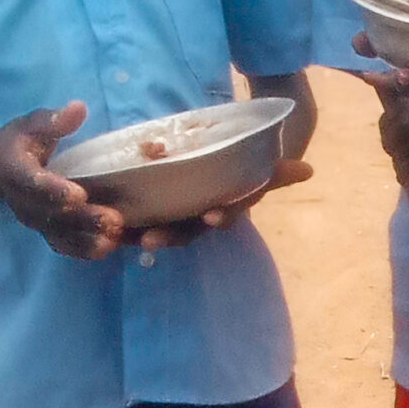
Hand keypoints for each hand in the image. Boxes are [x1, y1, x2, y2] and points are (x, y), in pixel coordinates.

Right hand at [0, 102, 119, 260]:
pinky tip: (114, 248)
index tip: (78, 195)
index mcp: (15, 172)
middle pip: (51, 216)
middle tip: (113, 220)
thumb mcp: (30, 126)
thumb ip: (53, 122)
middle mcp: (23, 202)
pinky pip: (66, 246)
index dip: (54, 191)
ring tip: (115, 240)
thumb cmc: (19, 144)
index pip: (32, 183)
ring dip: (87, 241)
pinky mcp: (48, 232)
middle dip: (82, 220)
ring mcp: (36, 221)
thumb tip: (79, 108)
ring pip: (60, 236)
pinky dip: (88, 250)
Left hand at [122, 153, 312, 250]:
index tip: (211, 217)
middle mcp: (193, 220)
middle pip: (182, 232)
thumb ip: (277, 170)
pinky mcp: (143, 215)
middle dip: (167, 236)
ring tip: (117, 233)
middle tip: (150, 240)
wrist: (216, 167)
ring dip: (134, 235)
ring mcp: (168, 219)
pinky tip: (99, 225)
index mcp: (219, 209)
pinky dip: (115, 228)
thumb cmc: (234, 170)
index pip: (220, 216)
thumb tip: (310, 170)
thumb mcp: (255, 168)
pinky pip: (129, 225)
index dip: (218, 217)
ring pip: (151, 231)